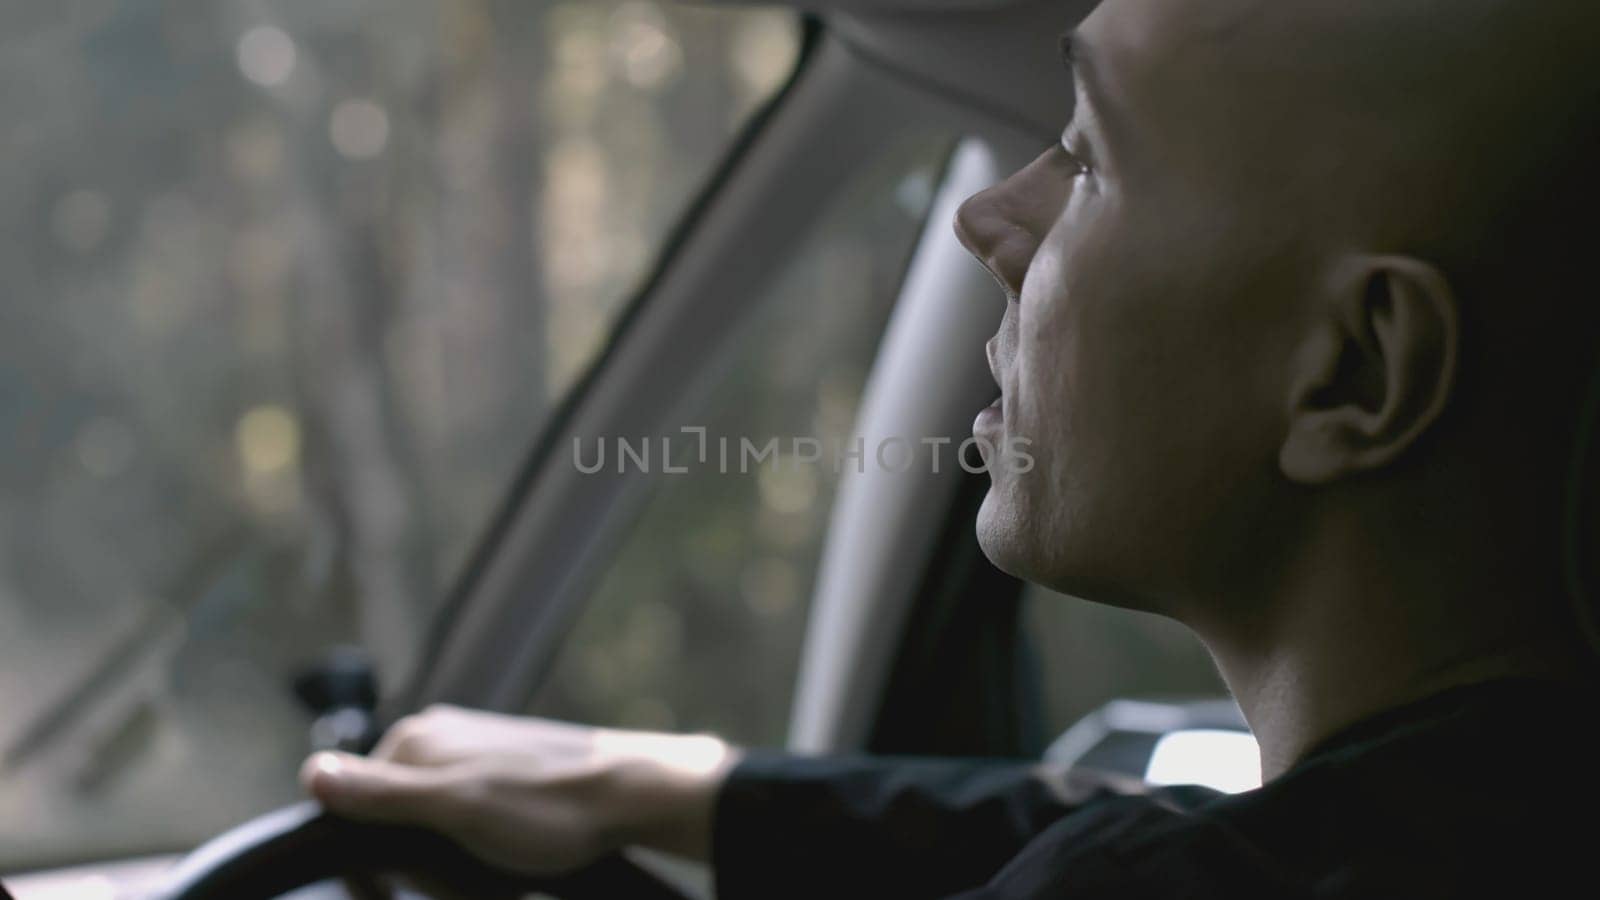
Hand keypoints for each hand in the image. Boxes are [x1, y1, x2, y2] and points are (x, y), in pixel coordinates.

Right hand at [299, 705, 739, 876]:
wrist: (630, 795)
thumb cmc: (546, 807)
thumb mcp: (455, 809)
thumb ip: (381, 795)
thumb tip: (309, 775)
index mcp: (413, 741)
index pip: (350, 810)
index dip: (374, 863)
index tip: (403, 890)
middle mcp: (437, 739)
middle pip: (391, 824)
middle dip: (420, 866)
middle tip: (464, 879)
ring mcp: (472, 753)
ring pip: (431, 831)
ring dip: (453, 866)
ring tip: (496, 870)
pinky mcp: (502, 773)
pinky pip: (466, 825)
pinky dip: (480, 852)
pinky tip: (512, 858)